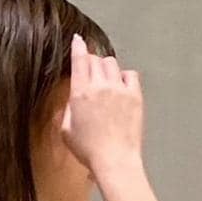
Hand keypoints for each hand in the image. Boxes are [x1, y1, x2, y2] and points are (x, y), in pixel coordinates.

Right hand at [60, 31, 142, 174]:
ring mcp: (119, 89)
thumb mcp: (66, 131)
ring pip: (112, 63)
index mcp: (80, 93)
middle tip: (91, 73)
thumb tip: (72, 97)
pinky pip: (130, 74)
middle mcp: (100, 86)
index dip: (78, 46)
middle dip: (91, 62)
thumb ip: (68, 109)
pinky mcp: (135, 96)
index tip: (78, 40)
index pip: (79, 60)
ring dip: (106, 68)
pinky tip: (121, 86)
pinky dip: (124, 76)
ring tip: (106, 81)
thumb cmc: (89, 150)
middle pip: (96, 59)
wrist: (115, 160)